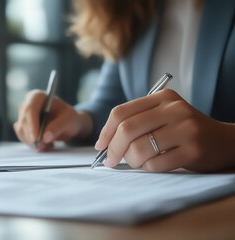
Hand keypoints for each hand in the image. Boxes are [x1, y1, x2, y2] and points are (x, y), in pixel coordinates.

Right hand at [14, 90, 92, 150]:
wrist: (66, 122)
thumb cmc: (68, 117)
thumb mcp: (69, 120)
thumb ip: (58, 127)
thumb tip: (45, 137)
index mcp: (38, 96)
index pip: (30, 109)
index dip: (31, 124)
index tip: (36, 138)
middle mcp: (26, 104)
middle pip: (24, 121)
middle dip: (33, 136)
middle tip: (45, 146)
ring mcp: (22, 115)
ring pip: (21, 131)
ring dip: (34, 142)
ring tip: (49, 144)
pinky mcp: (21, 126)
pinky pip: (22, 137)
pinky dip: (32, 144)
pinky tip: (44, 144)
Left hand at [95, 89, 234, 171]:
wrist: (225, 141)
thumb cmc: (185, 131)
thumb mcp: (164, 116)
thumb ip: (138, 121)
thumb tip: (105, 143)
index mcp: (163, 98)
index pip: (121, 112)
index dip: (105, 131)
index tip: (100, 146)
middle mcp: (174, 110)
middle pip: (127, 129)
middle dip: (113, 149)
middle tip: (110, 161)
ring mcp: (186, 129)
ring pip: (140, 149)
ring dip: (132, 160)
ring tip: (139, 162)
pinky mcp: (193, 151)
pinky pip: (156, 164)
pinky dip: (149, 168)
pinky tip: (156, 164)